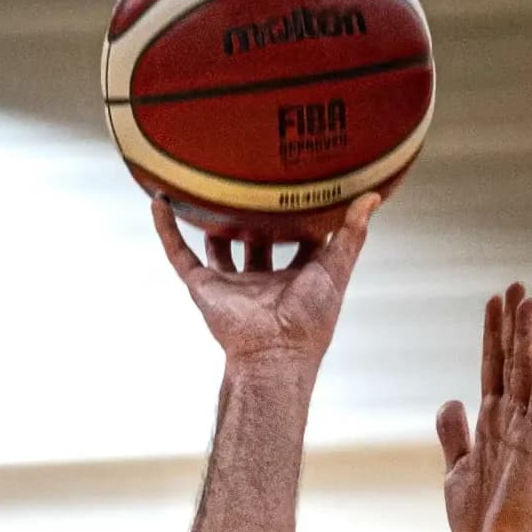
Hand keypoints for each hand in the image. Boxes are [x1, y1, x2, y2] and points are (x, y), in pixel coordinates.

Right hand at [152, 196, 377, 373]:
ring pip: (218, 245)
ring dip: (212, 222)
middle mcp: (262, 280)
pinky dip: (166, 230)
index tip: (300, 185)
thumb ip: (352, 235)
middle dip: (256, 216)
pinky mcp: (204, 287)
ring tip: (207, 188)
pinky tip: (159, 201)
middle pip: (257, 240)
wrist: (275, 353)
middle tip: (254, 179)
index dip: (300, 217)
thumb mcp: (336, 269)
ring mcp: (231, 284)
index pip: (298, 241)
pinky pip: (180, 254)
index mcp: (295, 278)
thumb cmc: (310, 320)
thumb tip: (372, 196)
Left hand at [436, 284, 531, 531]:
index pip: (492, 368)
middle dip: (513, 323)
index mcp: (492, 423)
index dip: (491, 334)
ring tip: (528, 300)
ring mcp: (525, 430)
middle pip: (511, 361)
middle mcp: (510, 420)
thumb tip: (450, 399)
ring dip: (527, 336)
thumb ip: (453, 434)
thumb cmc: (483, 520)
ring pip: (527, 373)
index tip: (494, 301)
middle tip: (517, 285)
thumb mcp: (456, 469)